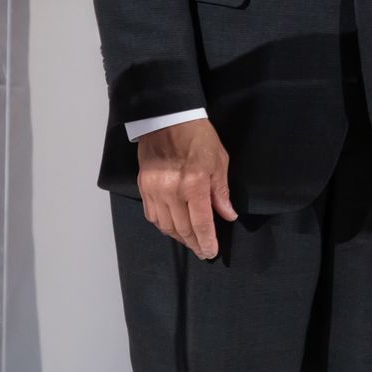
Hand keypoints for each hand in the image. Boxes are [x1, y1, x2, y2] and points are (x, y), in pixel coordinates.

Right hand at [136, 118, 236, 259]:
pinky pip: (152, 215)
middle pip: (182, 228)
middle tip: (203, 251)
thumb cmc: (198, 137)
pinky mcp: (143, 187)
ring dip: (179, 237)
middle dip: (194, 243)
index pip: (201, 223)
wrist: (168, 118)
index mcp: (194, 184)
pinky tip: (173, 228)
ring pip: (166, 225)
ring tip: (190, 242)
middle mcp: (171, 191)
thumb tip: (227, 216)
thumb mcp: (219, 161)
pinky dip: (164, 225)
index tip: (211, 252)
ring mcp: (154, 190)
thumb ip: (221, 192)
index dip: (207, 241)